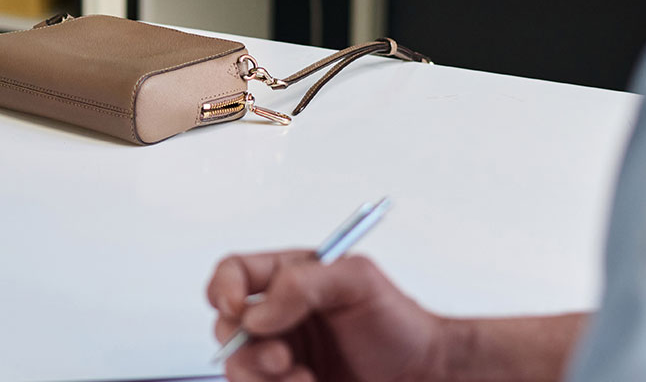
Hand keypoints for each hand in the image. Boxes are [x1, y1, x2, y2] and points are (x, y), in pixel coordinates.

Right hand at [207, 251, 454, 381]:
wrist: (423, 374)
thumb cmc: (398, 324)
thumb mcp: (358, 281)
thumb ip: (302, 283)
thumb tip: (256, 312)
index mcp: (287, 280)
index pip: (232, 274)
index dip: (222, 289)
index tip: (235, 308)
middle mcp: (277, 319)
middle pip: (226, 329)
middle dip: (247, 347)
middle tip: (284, 357)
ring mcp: (280, 359)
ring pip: (238, 370)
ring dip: (262, 380)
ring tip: (304, 380)